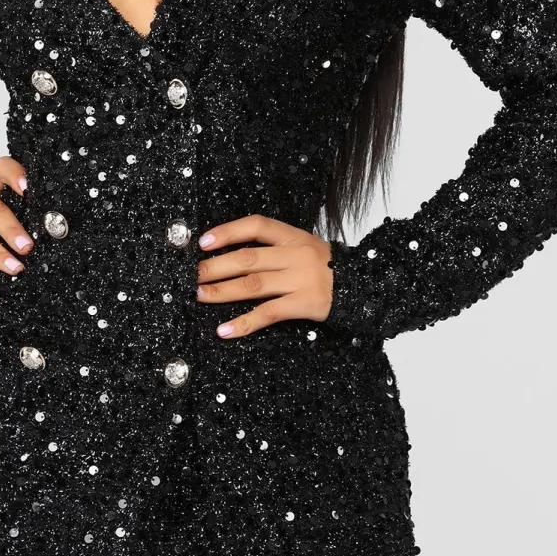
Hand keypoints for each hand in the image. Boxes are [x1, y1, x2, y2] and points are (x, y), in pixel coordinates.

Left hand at [196, 213, 333, 337]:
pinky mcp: (304, 304)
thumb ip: (275, 248)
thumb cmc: (326, 268)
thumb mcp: (305, 247)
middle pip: (248, 258)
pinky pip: (268, 314)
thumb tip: (231, 254)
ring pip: (253, 285)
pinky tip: (225, 330)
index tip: (203, 242)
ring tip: (200, 295)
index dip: (229, 231)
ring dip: (222, 291)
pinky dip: (244, 323)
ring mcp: (300, 280)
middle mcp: (296, 255)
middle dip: (216, 266)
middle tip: (193, 274)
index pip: (257, 226)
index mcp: (294, 237)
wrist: (363, 286)